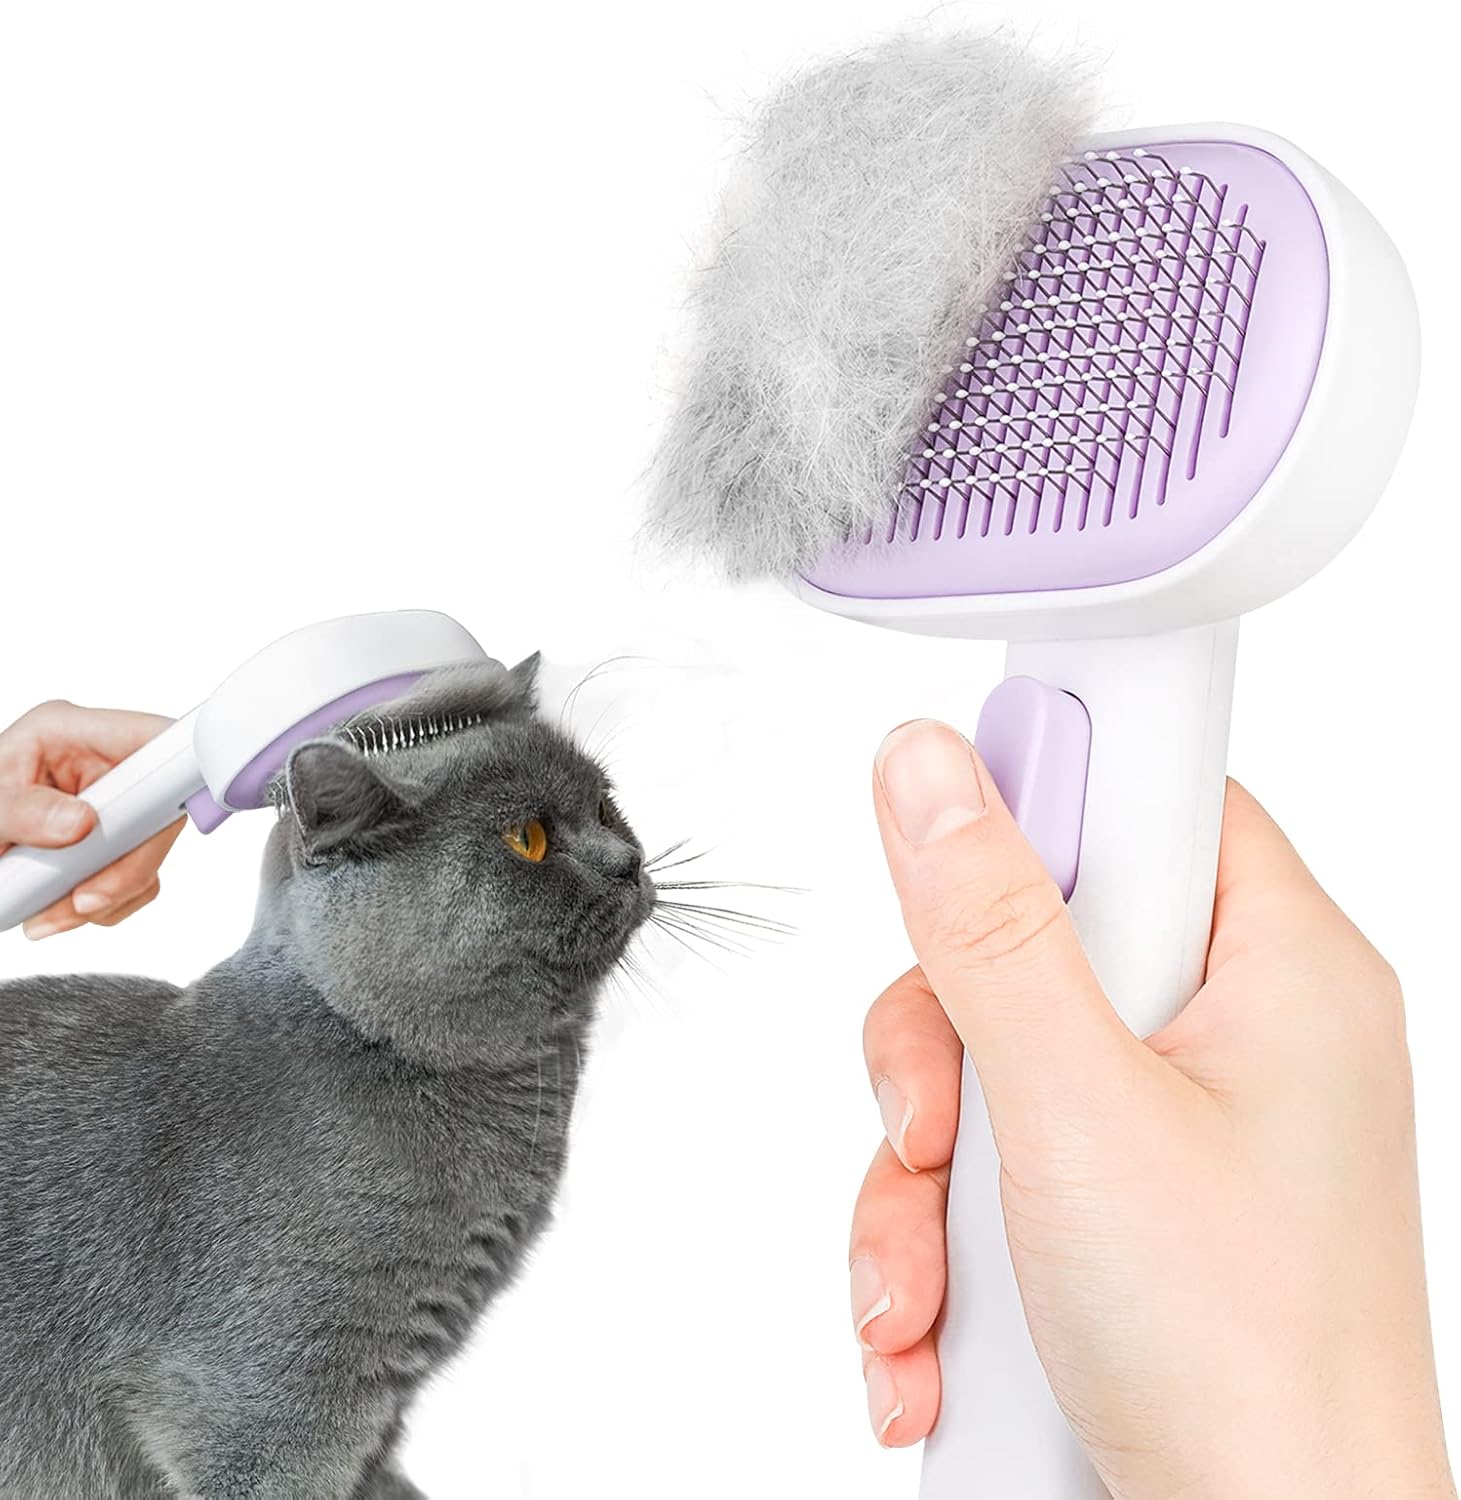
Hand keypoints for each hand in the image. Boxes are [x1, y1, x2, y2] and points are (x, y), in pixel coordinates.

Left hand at [0, 700, 183, 939]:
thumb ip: (25, 810)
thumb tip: (81, 824)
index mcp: (74, 731)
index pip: (154, 738)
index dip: (177, 772)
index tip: (158, 820)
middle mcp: (104, 766)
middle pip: (160, 811)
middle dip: (126, 864)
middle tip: (83, 900)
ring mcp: (112, 806)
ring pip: (149, 854)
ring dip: (109, 895)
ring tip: (51, 915)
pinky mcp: (111, 843)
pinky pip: (134, 879)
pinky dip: (104, 905)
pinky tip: (60, 910)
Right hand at [851, 719, 1454, 1498]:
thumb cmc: (1246, 1363)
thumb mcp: (1077, 1112)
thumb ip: (990, 925)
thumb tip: (929, 768)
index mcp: (1277, 969)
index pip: (1147, 790)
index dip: (1044, 793)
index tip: (953, 820)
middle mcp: (1232, 1032)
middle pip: (1028, 943)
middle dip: (938, 1062)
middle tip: (935, 1138)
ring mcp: (1174, 1120)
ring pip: (989, 1068)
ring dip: (920, 1186)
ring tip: (923, 1293)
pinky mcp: (1122, 1198)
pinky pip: (997, 1160)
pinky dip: (943, 1243)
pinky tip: (938, 1336)